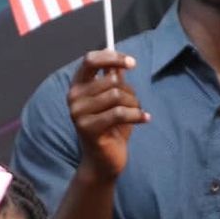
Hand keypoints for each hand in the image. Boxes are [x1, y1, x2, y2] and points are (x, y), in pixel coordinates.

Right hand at [67, 49, 147, 181]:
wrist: (103, 161)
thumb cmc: (110, 128)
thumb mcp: (114, 100)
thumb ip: (114, 80)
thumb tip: (121, 61)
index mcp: (77, 86)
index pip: (90, 60)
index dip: (112, 58)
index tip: (132, 63)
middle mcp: (73, 97)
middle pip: (111, 80)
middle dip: (130, 91)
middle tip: (135, 104)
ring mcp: (78, 113)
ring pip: (117, 95)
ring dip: (134, 104)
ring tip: (137, 114)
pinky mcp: (88, 128)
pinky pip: (120, 113)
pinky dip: (137, 115)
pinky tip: (145, 119)